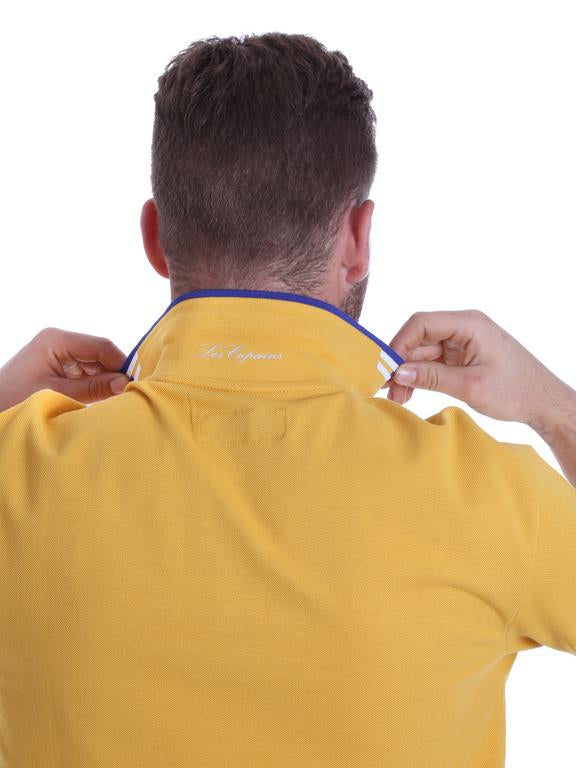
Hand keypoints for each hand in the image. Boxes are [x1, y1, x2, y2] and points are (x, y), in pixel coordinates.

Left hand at [0, 327, 129, 411]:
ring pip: (94, 366)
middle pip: (100, 355)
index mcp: (56, 340)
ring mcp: (57, 355)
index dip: (122, 364)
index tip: (136, 385)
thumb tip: (125, 384)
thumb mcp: (57, 394)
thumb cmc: (13, 401)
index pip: (101, 346)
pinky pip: (84, 375)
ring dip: (104, 383)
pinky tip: (101, 401)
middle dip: (114, 375)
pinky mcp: (56, 369)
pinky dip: (94, 387)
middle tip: (129, 396)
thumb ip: (93, 388)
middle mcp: (59, 343)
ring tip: (116, 401)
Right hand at [382, 309, 570, 424]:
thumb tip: (398, 372)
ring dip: (408, 374)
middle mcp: (464, 327)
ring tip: (397, 398)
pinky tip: (409, 393)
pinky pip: (433, 362)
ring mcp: (462, 342)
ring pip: (423, 352)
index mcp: (470, 323)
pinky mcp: (462, 356)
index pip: (421, 324)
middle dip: (401, 364)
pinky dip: (420, 377)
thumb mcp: (470, 386)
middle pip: (419, 338)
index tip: (386, 368)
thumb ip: (432, 377)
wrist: (544, 403)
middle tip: (387, 389)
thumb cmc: (517, 391)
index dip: (399, 344)